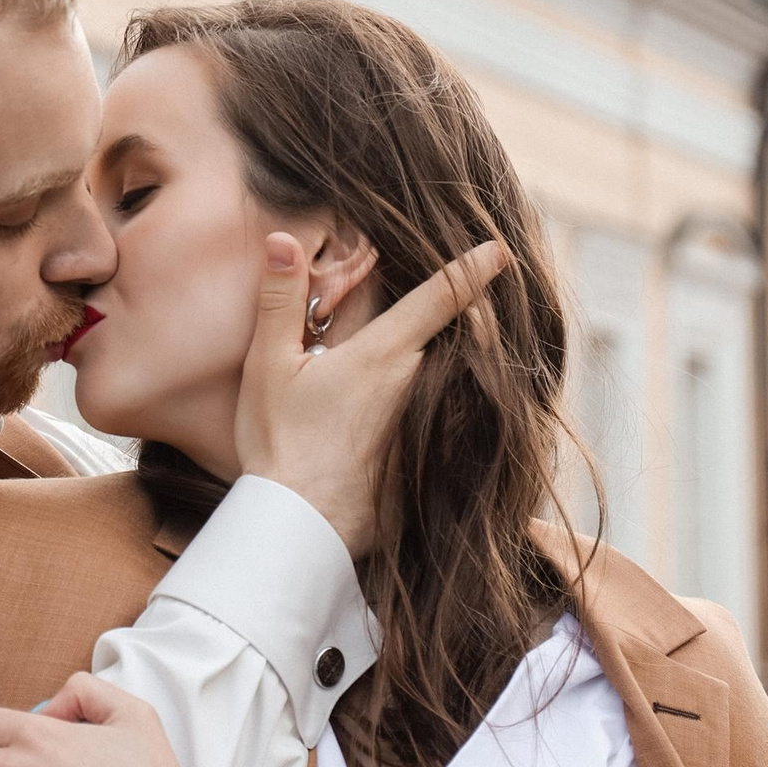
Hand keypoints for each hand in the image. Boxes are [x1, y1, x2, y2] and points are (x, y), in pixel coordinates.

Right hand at [236, 234, 510, 554]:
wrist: (301, 528)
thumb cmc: (280, 445)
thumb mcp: (268, 366)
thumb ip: (280, 300)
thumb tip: (283, 238)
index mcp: (385, 352)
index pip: (442, 296)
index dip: (472, 268)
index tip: (499, 250)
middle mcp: (417, 382)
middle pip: (449, 336)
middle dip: (454, 316)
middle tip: (455, 298)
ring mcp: (425, 423)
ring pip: (445, 377)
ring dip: (446, 363)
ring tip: (437, 357)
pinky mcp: (425, 460)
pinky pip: (441, 419)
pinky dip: (439, 408)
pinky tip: (409, 420)